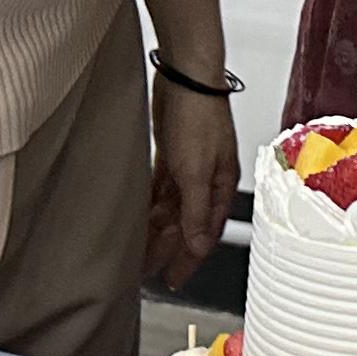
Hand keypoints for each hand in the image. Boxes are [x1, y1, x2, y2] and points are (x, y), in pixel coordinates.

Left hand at [149, 69, 240, 286]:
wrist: (186, 75)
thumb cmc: (199, 115)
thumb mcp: (196, 171)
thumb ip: (196, 211)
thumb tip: (197, 247)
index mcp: (220, 187)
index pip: (205, 235)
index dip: (189, 260)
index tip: (173, 280)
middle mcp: (207, 180)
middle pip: (186, 224)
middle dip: (168, 248)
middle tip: (145, 270)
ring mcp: (190, 166)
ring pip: (171, 207)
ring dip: (156, 228)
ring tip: (136, 247)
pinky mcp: (173, 153)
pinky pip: (161, 188)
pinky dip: (151, 203)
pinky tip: (138, 215)